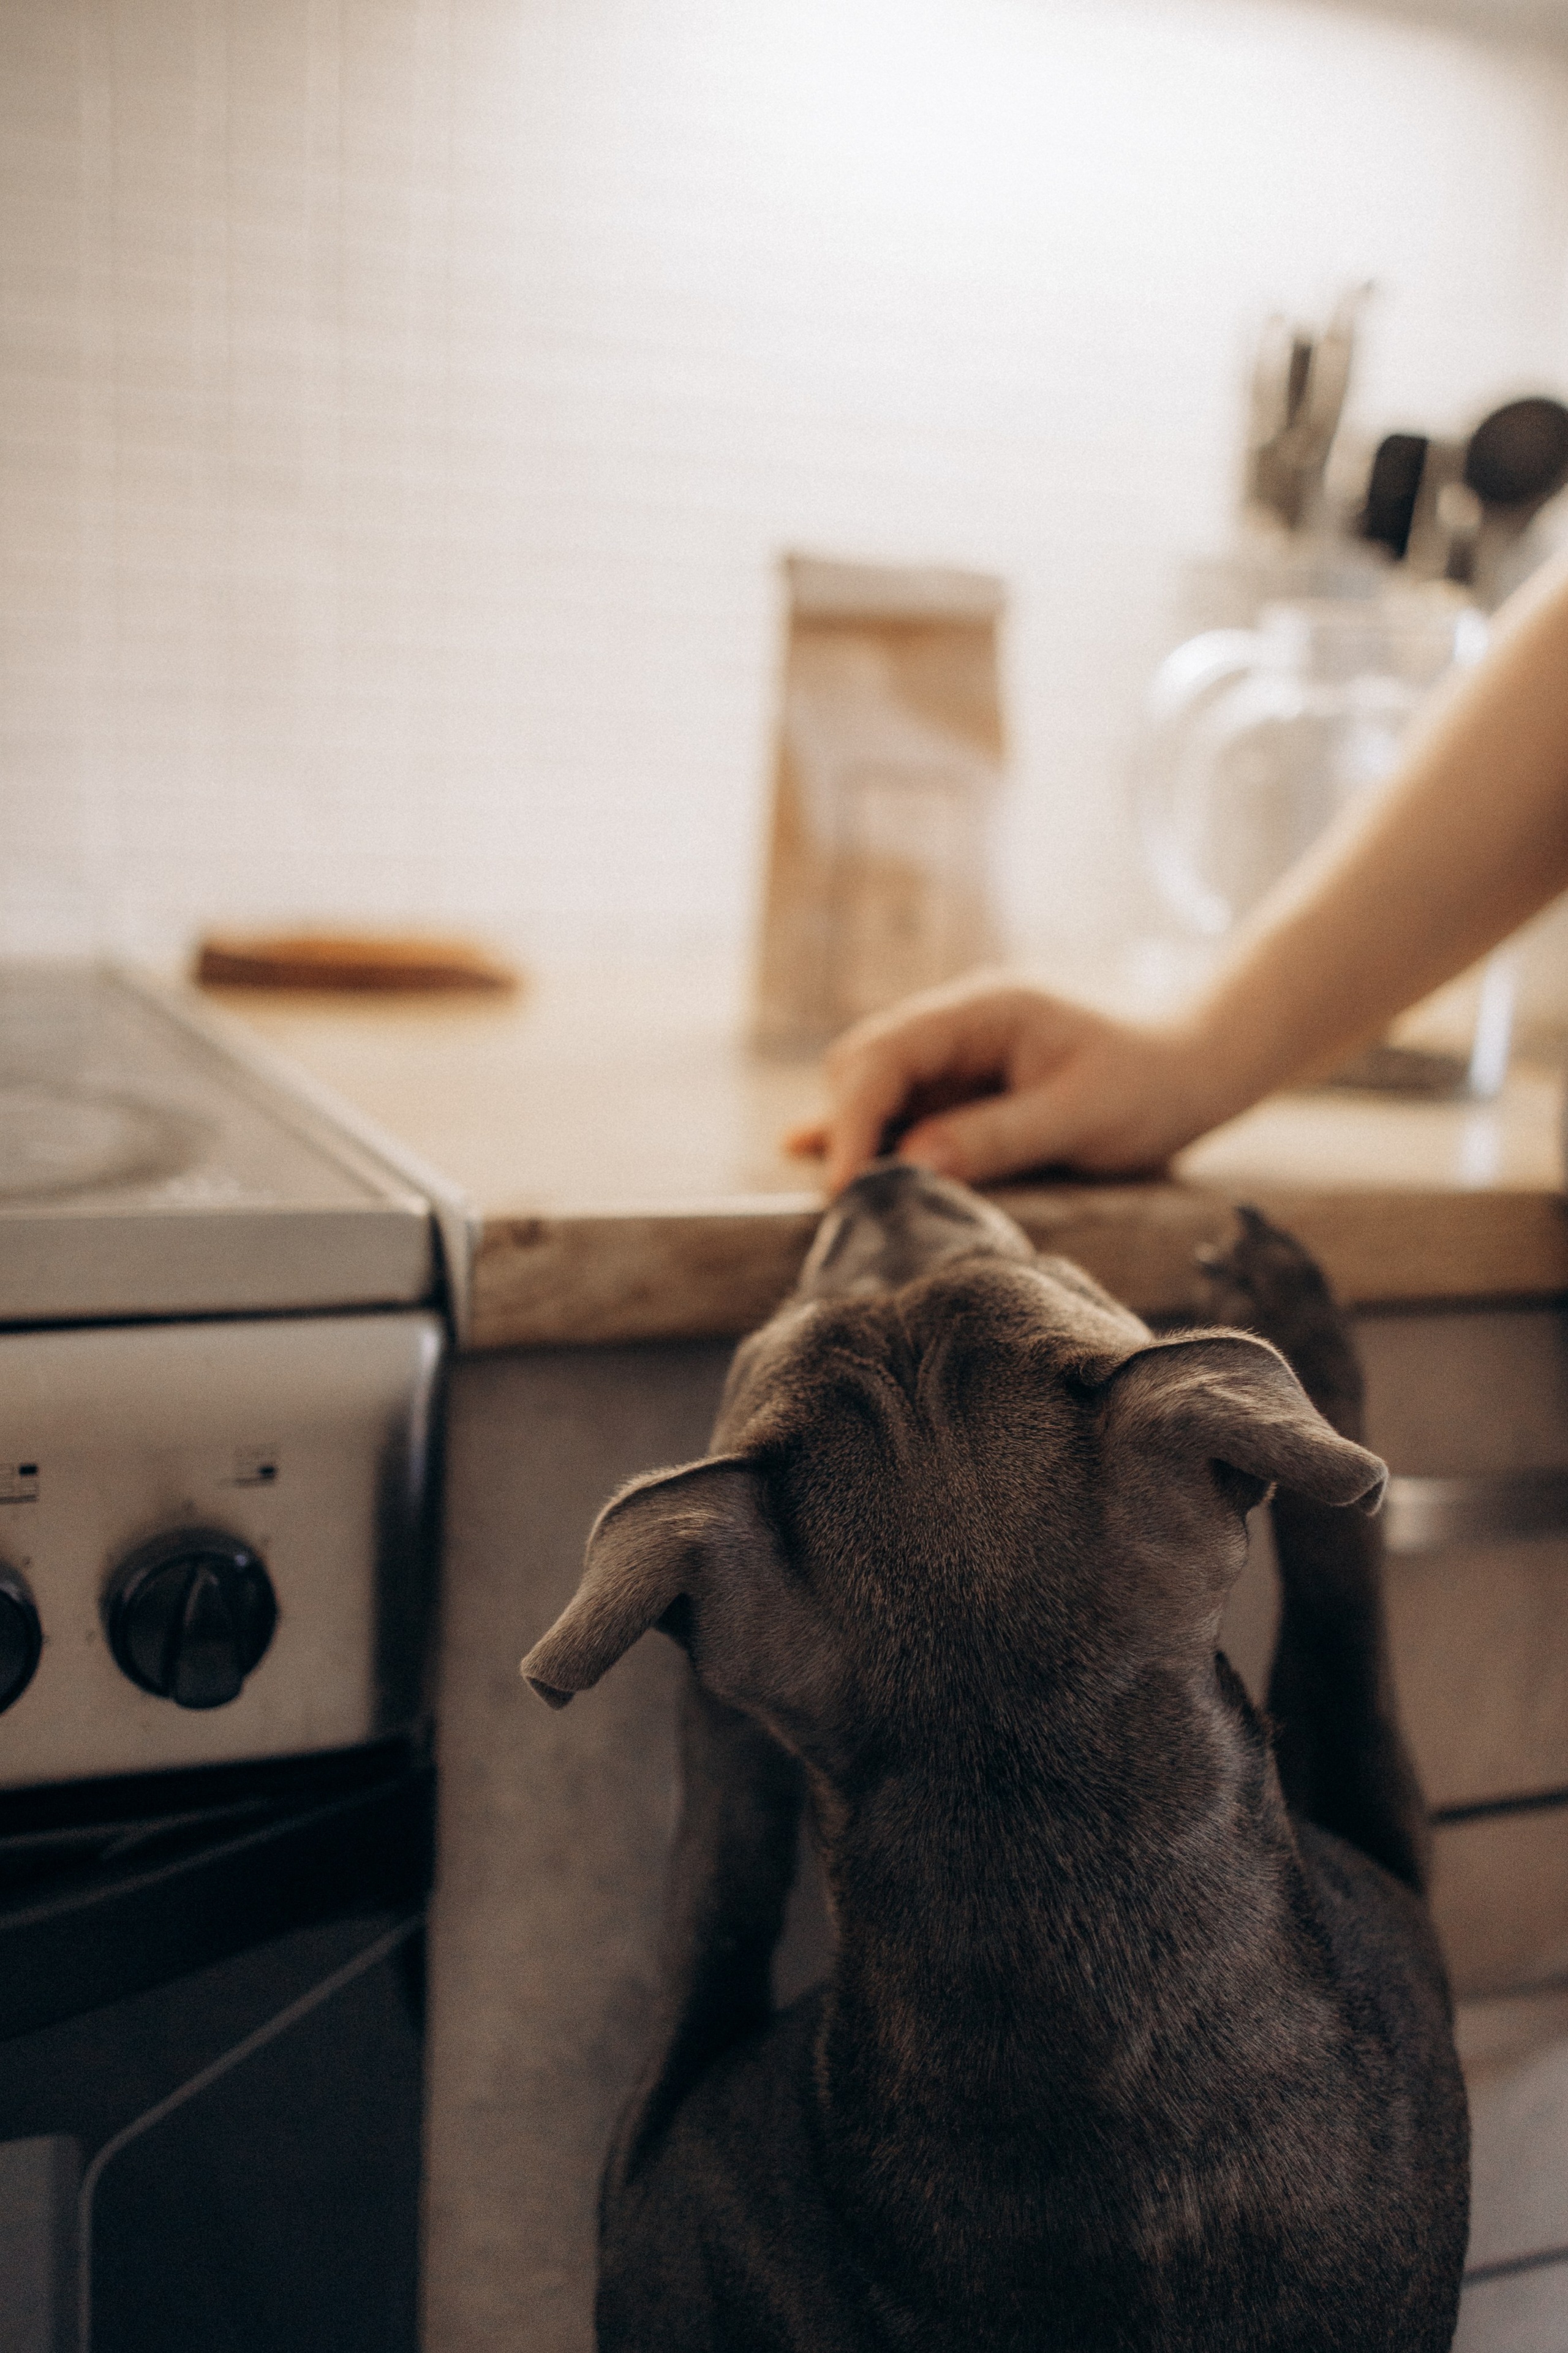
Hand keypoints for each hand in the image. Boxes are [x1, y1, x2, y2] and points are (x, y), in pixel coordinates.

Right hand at [786, 975, 1224, 1193]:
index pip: (885, 1055)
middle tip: (849, 1207)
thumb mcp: (1081, 1116)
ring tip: (843, 1204)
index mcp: (982, 1011)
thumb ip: (997, 1138)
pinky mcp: (966, 1090)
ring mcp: (958, 1057)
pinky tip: (823, 1163)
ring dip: (856, 1139)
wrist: (1196, 1070)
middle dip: (847, 1130)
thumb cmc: (1150, 1085)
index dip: (854, 1121)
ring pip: (875, 1089)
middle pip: (863, 1065)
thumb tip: (912, 1167)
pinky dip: (871, 1138)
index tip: (848, 1187)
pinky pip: (902, 1108)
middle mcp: (957, 1026)